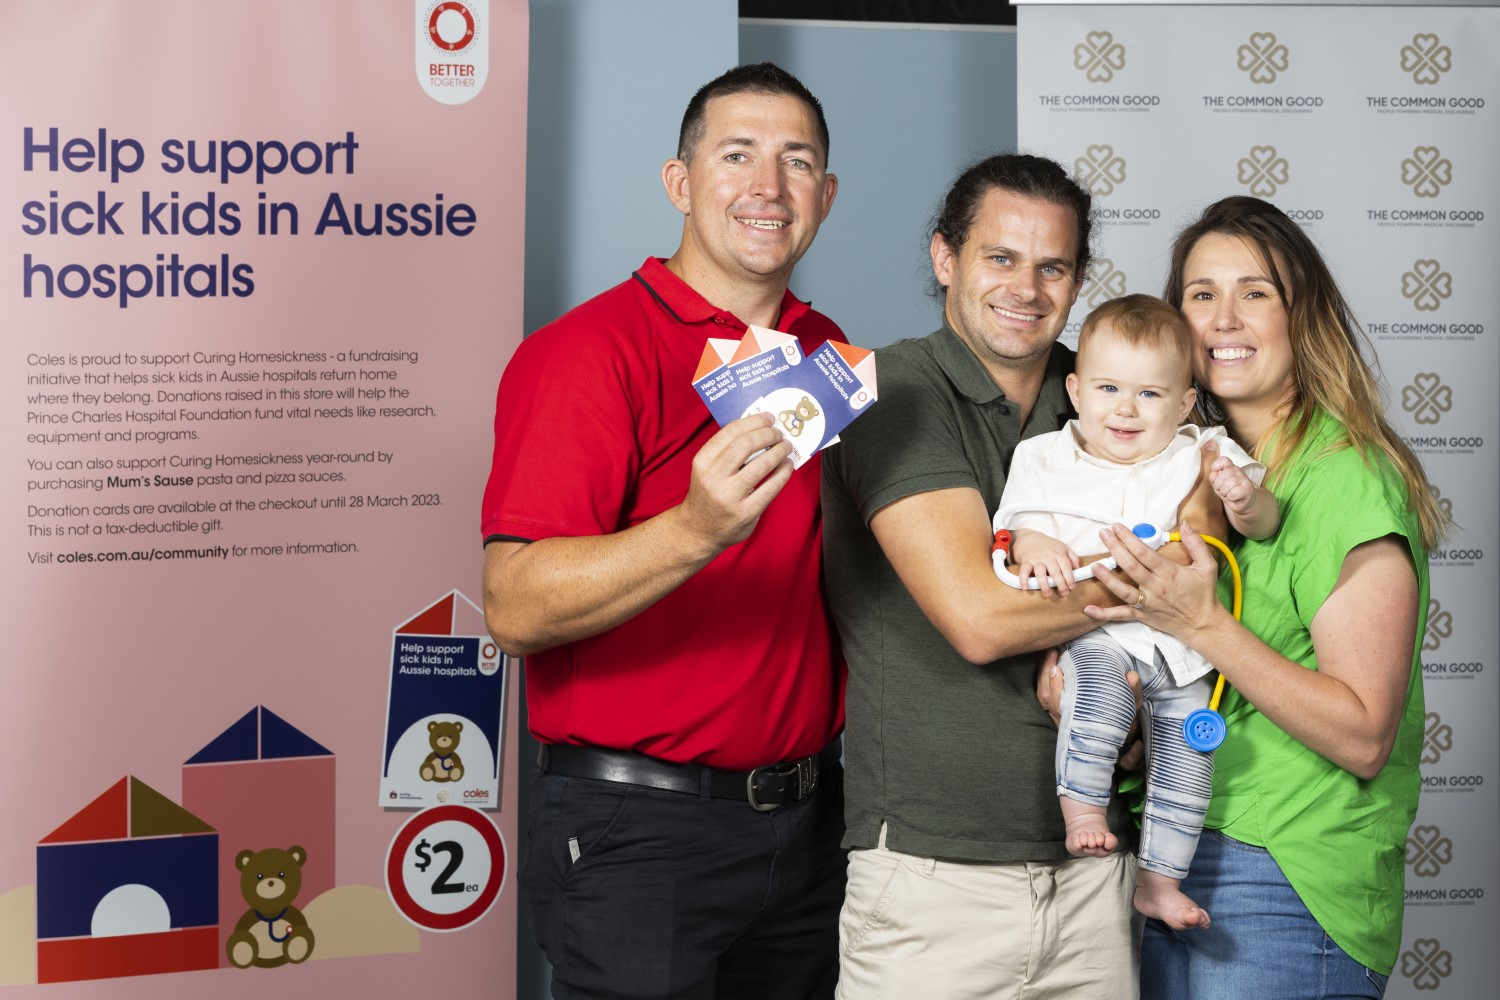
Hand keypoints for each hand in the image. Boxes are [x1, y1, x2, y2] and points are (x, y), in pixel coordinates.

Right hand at [677, 413, 793, 552]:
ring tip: (786, 447)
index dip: (753, 421)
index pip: (730, 432)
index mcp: (703, 462)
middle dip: (768, 434)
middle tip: (779, 433)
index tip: (768, 417)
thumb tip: (758, 427)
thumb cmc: (708, 493)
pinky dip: (783, 473)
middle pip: (746, 445)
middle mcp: (713, 478)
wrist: (698, 530)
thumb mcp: (707, 469)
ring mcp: (729, 497)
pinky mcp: (746, 513)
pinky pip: (770, 488)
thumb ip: (726, 450)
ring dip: (779, 452)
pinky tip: (787, 466)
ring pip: (761, 465)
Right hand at [1011, 530, 1080, 596]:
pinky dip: (1024, 579)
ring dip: (1044, 584)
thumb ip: (1073, 557)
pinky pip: (1024, 570)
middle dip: (1060, 584)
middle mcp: (1048, 556)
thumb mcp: (1064, 547)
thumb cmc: (1049, 546)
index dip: (1069, 577)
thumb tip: (1078, 569)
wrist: (1030, 538)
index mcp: (1059, 553)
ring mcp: (1037, 559)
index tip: (1072, 587)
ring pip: (1040, 572)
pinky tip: (1026, 588)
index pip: (1066, 566)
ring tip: (1048, 594)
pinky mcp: (1026, 561)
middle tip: (1064, 593)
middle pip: (1055, 571)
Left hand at [1036, 649, 1146, 766]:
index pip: (1060, 703)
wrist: (1113, 739)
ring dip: (1042, 674)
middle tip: (1051, 652)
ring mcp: (1059, 717)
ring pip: (1043, 696)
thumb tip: (1132, 676)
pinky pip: (1044, 695)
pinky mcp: (1057, 712)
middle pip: (1046, 697)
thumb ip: (1132, 694)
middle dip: (1045, 673)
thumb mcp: (1130, 710)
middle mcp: (1066, 721)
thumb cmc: (1120, 723)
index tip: (1056, 666)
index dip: (1055, 684)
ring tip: (1049, 654)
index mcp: (1080, 721)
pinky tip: (1048, 664)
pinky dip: (1043, 680)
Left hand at [1085, 521, 1224, 638]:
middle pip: (1131, 566)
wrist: (1203, 624)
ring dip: (1107, 578)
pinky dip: (1104, 614)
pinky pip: (1121, 615)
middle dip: (1115, 548)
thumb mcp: (1207, 566)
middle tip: (1103, 534)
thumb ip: (1196, 544)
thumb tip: (1185, 524)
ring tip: (1095, 565)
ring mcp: (1147, 603)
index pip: (1145, 553)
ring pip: (1123, 590)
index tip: (1118, 527)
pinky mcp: (1142, 616)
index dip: (1129, 539)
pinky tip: (1088, 609)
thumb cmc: (1204, 594)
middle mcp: (1155, 587)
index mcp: (1169, 573)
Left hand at [1208, 456, 1256, 518]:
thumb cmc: (1229, 492)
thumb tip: (1213, 474)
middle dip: (1218, 485)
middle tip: (1222, 490)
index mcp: (1231, 467)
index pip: (1224, 460)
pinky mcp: (1248, 490)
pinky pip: (1233, 493)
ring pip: (1228, 483)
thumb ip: (1214, 478)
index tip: (1216, 474)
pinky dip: (1230, 497)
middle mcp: (1238, 471)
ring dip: (1224, 492)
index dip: (1216, 466)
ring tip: (1227, 494)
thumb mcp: (1218, 484)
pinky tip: (1233, 498)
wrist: (1242, 503)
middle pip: (1223, 474)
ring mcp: (1245, 479)